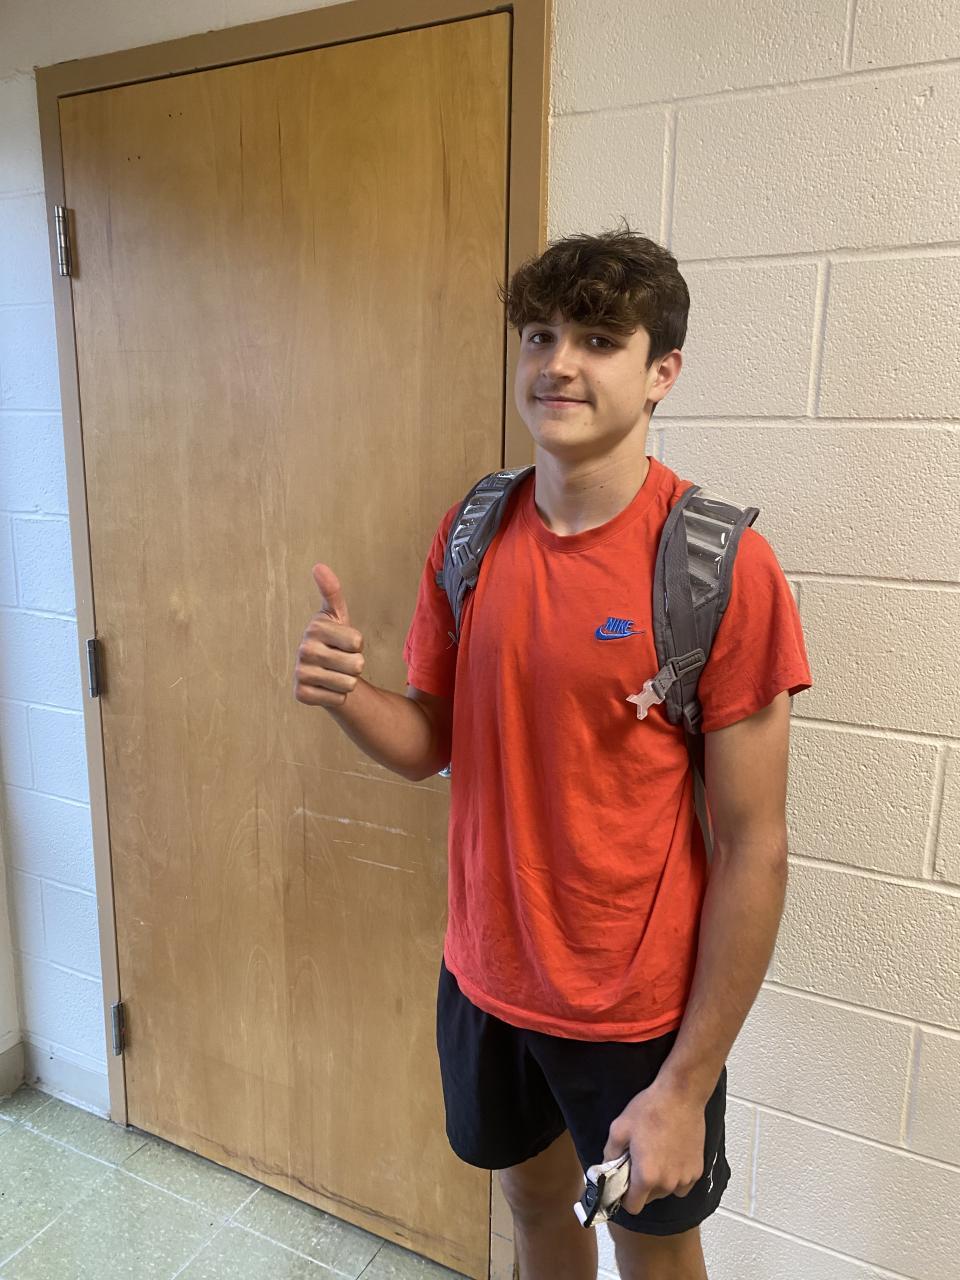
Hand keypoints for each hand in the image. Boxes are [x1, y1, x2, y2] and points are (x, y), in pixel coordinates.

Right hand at [293, 565, 365, 707]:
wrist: (322, 672)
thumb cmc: (334, 640)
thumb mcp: (337, 615)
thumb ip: (332, 591)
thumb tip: (318, 566)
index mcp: (315, 627)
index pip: (358, 642)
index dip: (357, 645)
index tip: (344, 643)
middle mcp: (304, 649)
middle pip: (356, 664)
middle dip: (355, 665)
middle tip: (341, 661)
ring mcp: (300, 673)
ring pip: (349, 683)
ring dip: (347, 681)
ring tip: (335, 673)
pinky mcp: (301, 694)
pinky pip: (338, 699)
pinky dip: (337, 696)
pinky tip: (326, 687)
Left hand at [602, 1077, 705, 1215]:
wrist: (681, 1095)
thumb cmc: (649, 1110)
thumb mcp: (619, 1128)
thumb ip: (610, 1154)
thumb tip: (607, 1169)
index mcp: (646, 1176)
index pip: (632, 1207)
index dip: (625, 1197)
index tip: (624, 1182)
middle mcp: (667, 1183)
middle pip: (649, 1198)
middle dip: (642, 1185)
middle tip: (639, 1160)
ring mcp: (684, 1178)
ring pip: (666, 1191)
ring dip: (660, 1181)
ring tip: (657, 1154)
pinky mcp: (698, 1170)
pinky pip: (682, 1184)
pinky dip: (676, 1176)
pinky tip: (672, 1155)